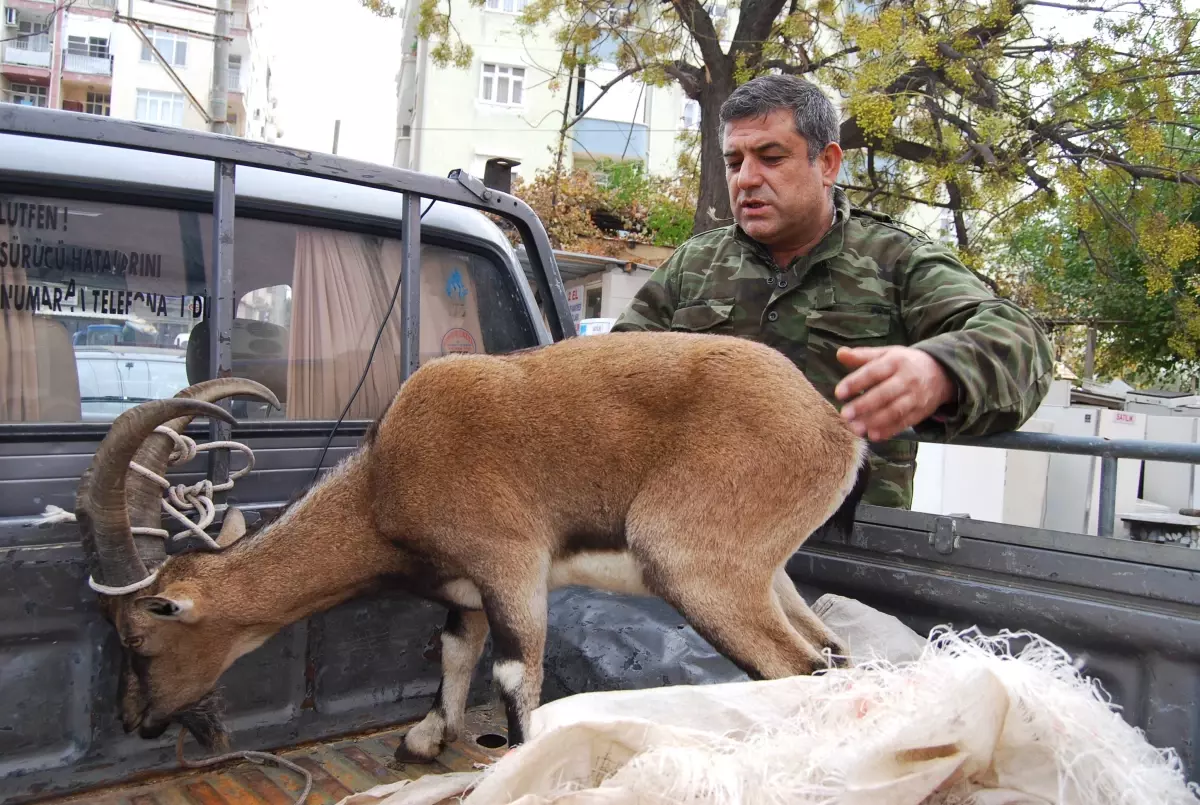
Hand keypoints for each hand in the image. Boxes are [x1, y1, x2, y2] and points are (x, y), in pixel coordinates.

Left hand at [833, 346, 956, 440]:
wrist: (942, 373)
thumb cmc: (905, 363)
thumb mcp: (887, 354)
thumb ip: (862, 356)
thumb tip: (840, 353)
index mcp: (896, 361)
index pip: (873, 372)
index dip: (856, 382)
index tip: (839, 392)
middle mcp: (907, 379)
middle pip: (884, 394)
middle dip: (863, 405)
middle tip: (844, 414)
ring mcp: (915, 397)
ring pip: (894, 411)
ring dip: (874, 421)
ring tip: (855, 428)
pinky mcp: (921, 412)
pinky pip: (904, 423)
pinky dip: (889, 431)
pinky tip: (873, 435)